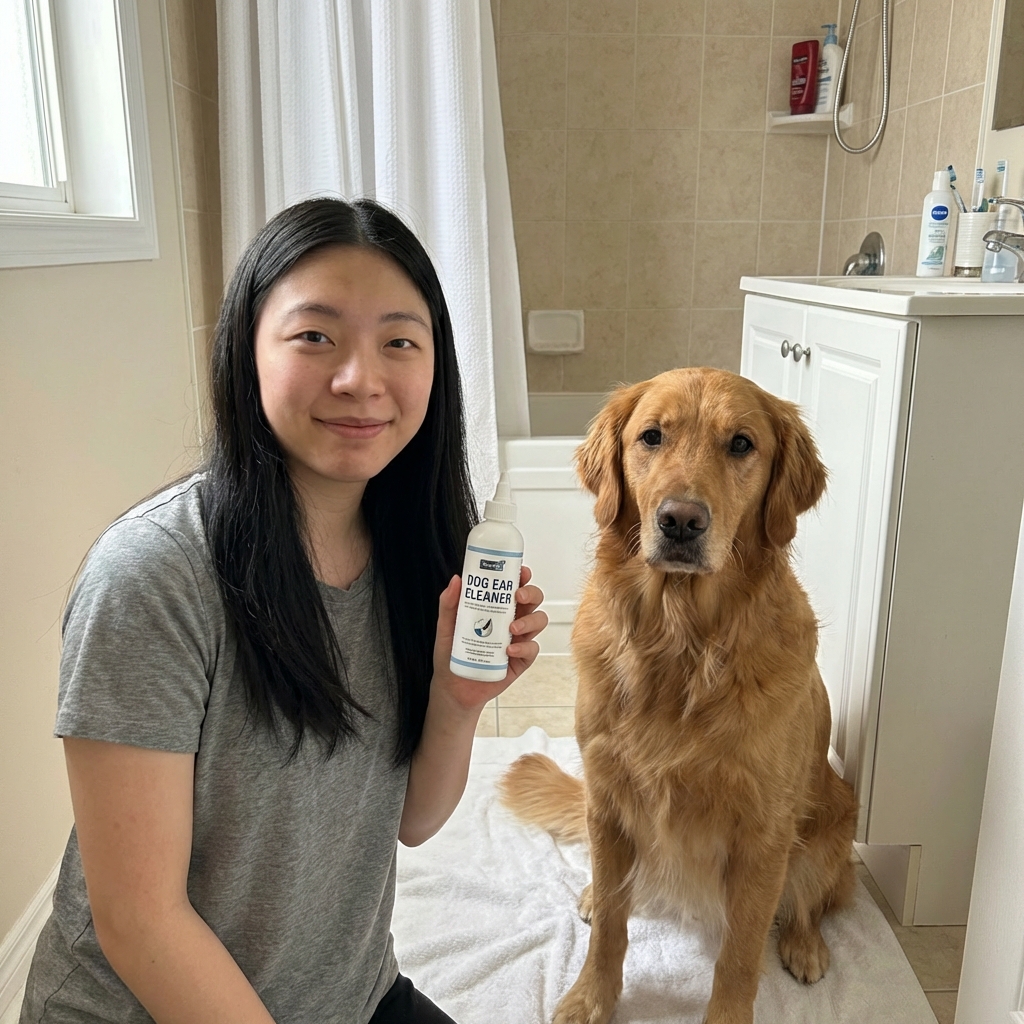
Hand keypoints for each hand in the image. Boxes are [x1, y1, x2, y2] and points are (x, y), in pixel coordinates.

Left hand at [431, 565, 547, 711]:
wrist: (452, 687)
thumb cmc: (451, 654)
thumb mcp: (446, 626)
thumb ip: (449, 603)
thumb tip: (456, 580)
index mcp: (496, 608)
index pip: (515, 586)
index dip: (523, 577)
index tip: (522, 572)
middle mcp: (511, 620)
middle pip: (533, 600)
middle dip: (531, 594)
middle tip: (518, 597)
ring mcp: (518, 640)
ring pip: (538, 621)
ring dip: (529, 621)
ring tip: (512, 628)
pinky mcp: (521, 660)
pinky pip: (532, 649)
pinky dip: (523, 648)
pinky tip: (509, 651)